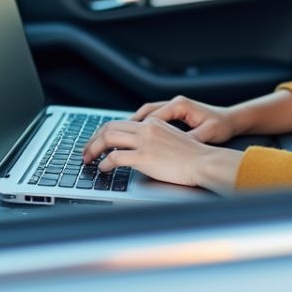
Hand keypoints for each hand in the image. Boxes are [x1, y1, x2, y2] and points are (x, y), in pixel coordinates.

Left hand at [81, 118, 241, 193]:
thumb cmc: (193, 157)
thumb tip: (139, 151)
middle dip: (93, 139)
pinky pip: (116, 157)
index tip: (97, 142)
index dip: (104, 132)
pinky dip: (105, 163)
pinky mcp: (144, 157)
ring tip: (88, 160)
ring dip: (93, 149)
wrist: (205, 162)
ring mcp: (144, 142)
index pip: (121, 123)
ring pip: (108, 138)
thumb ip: (154, 141)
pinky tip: (103, 169)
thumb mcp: (171, 141)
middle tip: (86, 152)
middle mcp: (146, 128)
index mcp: (153, 123)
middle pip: (109, 127)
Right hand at [129, 95, 237, 144]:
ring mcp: (173, 107)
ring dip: (133, 125)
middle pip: (144, 112)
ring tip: (119, 138)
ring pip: (146, 114)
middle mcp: (174, 103)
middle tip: (113, 137)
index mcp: (180, 105)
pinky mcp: (175, 113)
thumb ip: (191, 139)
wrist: (232, 120)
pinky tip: (136, 136)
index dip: (137, 128)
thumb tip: (178, 148)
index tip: (126, 139)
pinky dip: (142, 126)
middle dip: (128, 125)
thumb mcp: (207, 134)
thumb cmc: (222, 125)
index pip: (151, 116)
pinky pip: (152, 118)